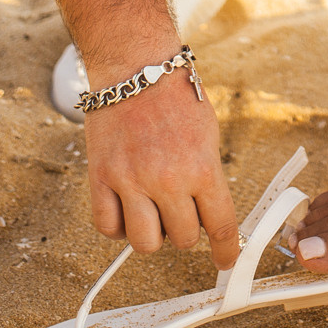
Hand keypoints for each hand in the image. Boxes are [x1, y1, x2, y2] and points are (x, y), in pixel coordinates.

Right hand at [85, 65, 240, 268]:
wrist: (135, 67)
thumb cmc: (175, 96)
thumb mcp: (208, 134)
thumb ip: (208, 176)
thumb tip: (212, 215)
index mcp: (202, 167)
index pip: (220, 225)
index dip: (226, 249)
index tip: (226, 260)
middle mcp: (167, 179)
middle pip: (183, 240)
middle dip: (186, 231)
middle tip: (182, 210)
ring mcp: (131, 181)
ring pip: (145, 243)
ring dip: (153, 234)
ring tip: (153, 211)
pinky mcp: (101, 178)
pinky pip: (107, 228)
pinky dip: (118, 227)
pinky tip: (126, 209)